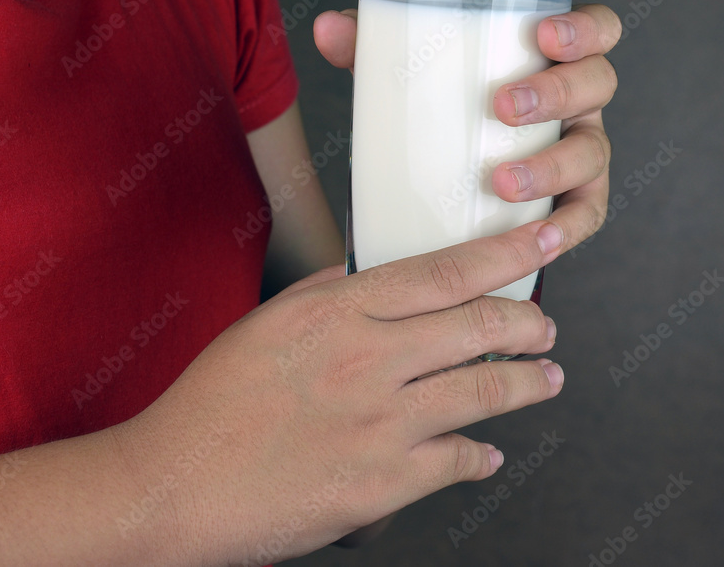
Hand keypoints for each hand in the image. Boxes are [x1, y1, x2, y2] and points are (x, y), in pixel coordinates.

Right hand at [120, 222, 562, 565]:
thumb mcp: (266, 324)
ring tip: (547, 379)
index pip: (446, 271)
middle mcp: (368, 361)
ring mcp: (381, 425)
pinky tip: (487, 453)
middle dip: (530, 323)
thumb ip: (326, 294)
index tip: (545, 237)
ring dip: (530, 384)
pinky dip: (481, 455)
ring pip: (485, 391)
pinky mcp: (383, 485)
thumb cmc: (210, 404)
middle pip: (480, 327)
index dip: (509, 251)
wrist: (175, 486)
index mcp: (337, 312)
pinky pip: (457, 460)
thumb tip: (369, 277)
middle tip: (545, 327)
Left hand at [314, 4, 620, 258]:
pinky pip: (584, 217)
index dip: (584, 28)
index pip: (596, 30)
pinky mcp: (572, 205)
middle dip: (557, 93)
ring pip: (591, 154)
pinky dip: (567, 227)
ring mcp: (579, 154)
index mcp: (550, 62)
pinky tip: (541, 238)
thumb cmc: (441, 113)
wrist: (447, 184)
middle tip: (503, 106)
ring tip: (501, 182)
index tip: (543, 35)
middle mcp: (576, 105)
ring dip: (552, 167)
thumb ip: (372, 49)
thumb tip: (327, 27)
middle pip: (598, 85)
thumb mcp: (411, 77)